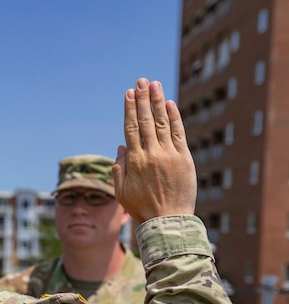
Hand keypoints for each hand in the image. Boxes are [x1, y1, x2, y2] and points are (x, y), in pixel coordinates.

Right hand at [113, 79, 196, 222]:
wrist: (168, 221)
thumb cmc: (142, 209)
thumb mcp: (122, 192)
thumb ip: (119, 169)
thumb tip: (121, 146)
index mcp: (134, 161)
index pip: (131, 128)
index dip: (130, 109)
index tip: (129, 94)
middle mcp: (151, 154)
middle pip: (146, 120)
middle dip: (143, 99)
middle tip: (141, 81)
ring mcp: (168, 155)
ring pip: (162, 122)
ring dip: (158, 102)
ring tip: (154, 85)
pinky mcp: (184, 159)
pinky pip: (178, 133)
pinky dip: (174, 117)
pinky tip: (170, 104)